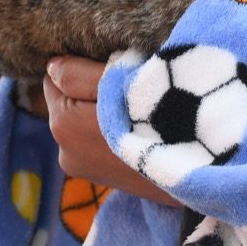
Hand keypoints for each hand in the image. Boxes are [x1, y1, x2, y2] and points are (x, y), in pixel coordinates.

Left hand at [44, 57, 179, 205]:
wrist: (195, 167)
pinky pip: (97, 140)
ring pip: (83, 120)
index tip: (111, 69)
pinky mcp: (101, 178)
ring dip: (101, 112)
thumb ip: (77, 72)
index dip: (81, 66)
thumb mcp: (119, 82)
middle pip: (68, 101)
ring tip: (136, 111)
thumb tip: (51, 67)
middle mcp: (65, 152)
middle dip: (89, 90)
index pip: (54, 79)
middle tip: (128, 89)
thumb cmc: (159, 117)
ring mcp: (83, 169)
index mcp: (63, 124)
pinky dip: (110, 131)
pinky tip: (136, 130)